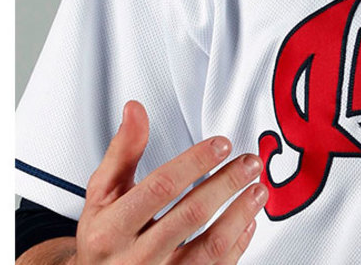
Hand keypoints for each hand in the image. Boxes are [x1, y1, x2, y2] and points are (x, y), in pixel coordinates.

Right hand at [75, 101, 266, 263]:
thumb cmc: (104, 236)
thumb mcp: (102, 195)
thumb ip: (122, 153)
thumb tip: (135, 110)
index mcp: (110, 230)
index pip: (160, 188)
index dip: (194, 163)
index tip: (221, 145)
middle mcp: (133, 259)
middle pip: (190, 216)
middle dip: (226, 184)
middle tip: (250, 162)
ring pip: (208, 249)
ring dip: (239, 215)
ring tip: (258, 190)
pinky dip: (238, 245)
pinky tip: (248, 222)